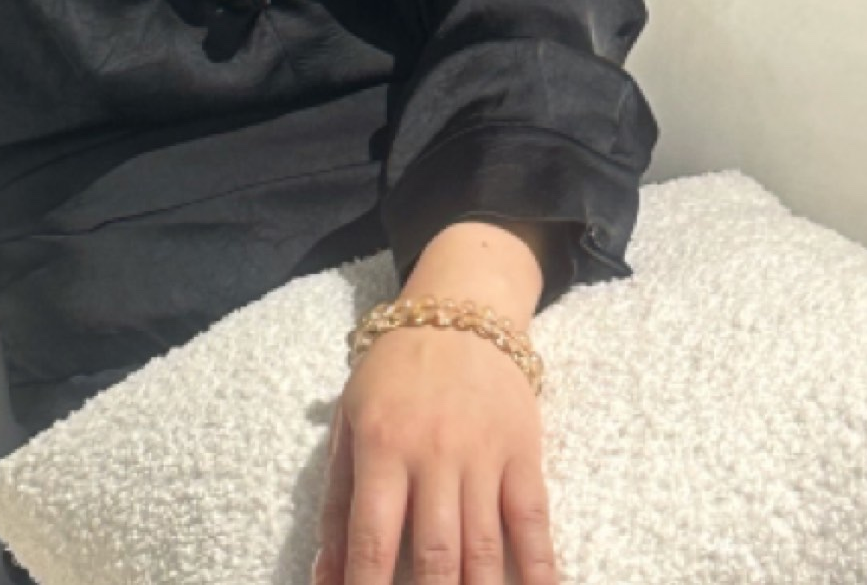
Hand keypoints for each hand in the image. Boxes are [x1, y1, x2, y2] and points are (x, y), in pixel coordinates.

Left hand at [313, 321, 557, 584]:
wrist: (460, 308)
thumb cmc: (393, 371)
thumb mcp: (351, 421)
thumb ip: (337, 503)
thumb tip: (325, 578)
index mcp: (381, 444)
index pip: (373, 537)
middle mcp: (432, 454)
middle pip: (435, 554)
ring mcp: (482, 455)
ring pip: (484, 549)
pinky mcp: (523, 455)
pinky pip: (534, 523)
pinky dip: (541, 571)